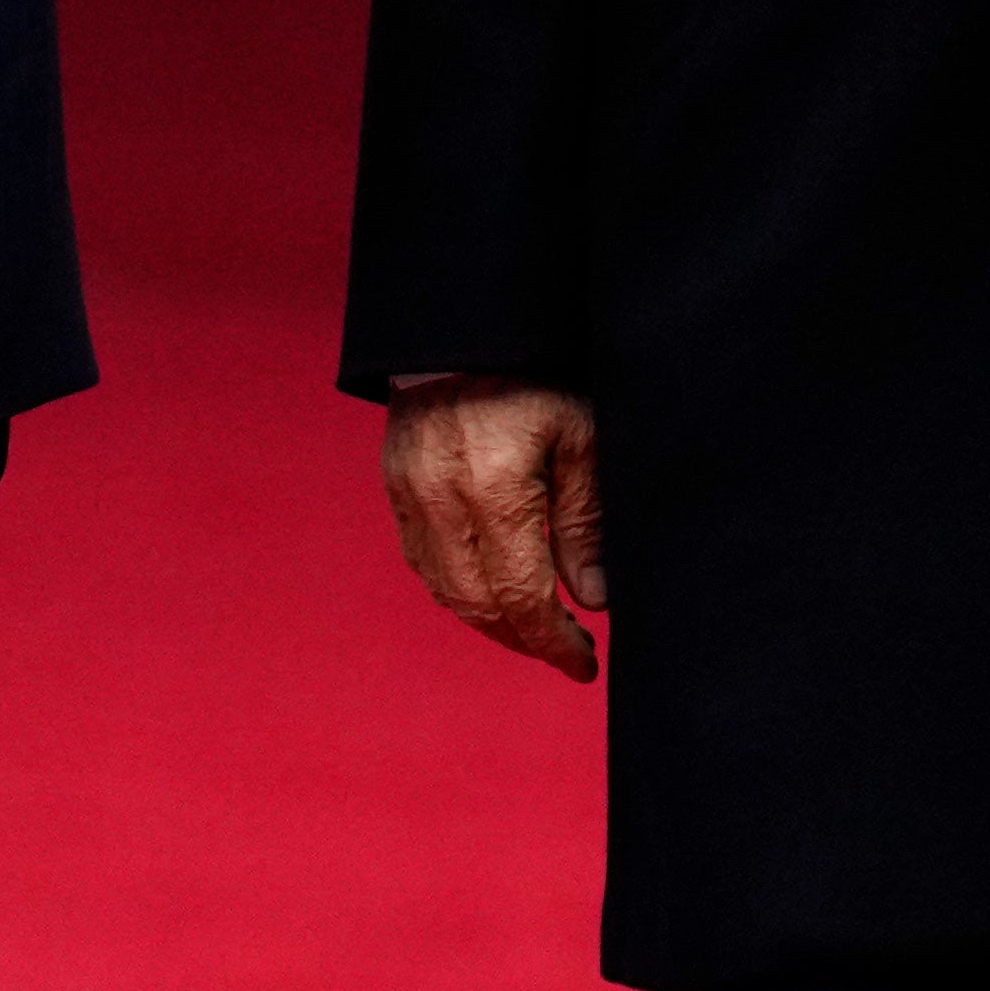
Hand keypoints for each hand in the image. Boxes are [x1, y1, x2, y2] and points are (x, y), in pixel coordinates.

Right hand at [383, 379, 605, 680]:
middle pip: (479, 605)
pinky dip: (460, 589)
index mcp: (494, 489)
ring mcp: (410, 496)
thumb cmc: (535, 375)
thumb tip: (594, 599)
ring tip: (536, 629)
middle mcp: (441, 501)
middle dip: (525, 640)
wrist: (462, 327)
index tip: (585, 663)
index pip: (522, 597)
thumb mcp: (581, 437)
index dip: (553, 642)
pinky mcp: (395, 487)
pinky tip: (493, 590)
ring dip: (492, 621)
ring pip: (446, 591)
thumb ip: (585, 523)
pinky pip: (424, 562)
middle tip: (567, 652)